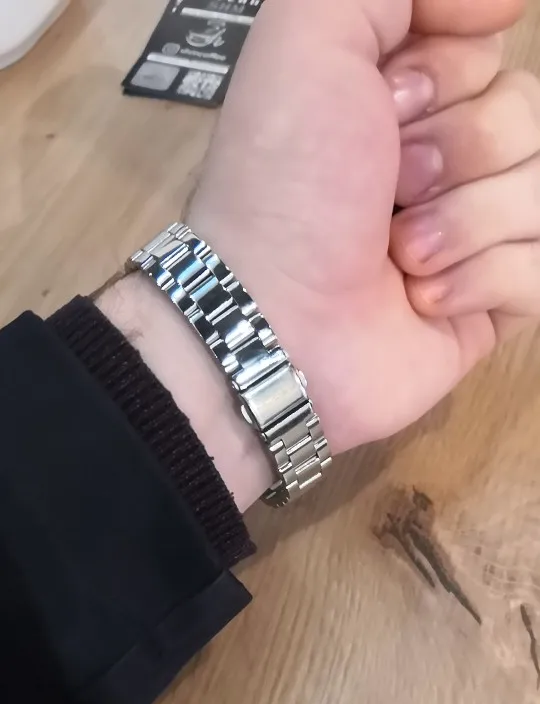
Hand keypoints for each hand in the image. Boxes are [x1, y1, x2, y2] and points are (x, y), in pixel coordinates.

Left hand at [188, 0, 527, 457]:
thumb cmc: (286, 184)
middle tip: (389, 189)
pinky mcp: (492, 303)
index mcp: (405, 97)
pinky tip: (424, 301)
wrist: (274, 324)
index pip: (490, 53)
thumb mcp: (309, 37)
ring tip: (400, 255)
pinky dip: (485, 280)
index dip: (446, 74)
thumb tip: (505, 6)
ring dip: (466, 220)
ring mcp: (473, 234)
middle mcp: (444, 160)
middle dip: (457, 150)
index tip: (386, 106)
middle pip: (527, 113)